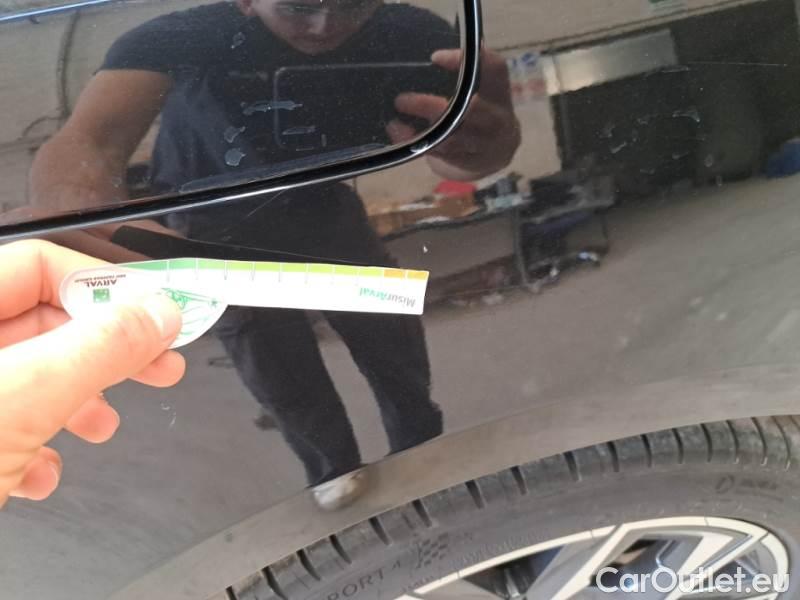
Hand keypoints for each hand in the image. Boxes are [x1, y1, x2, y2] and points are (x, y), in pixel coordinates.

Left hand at [0, 240, 184, 506]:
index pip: (45, 264)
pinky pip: (6, 419)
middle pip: (45, 320)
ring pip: (31, 374)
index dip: (108, 286)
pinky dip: (35, 445)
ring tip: (102, 425)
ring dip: (78, 402)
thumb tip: (160, 314)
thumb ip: (101, 347)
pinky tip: (40, 471)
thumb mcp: (28, 394)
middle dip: (107, 350)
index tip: (159, 312)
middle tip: (159, 364)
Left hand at [387, 48, 521, 180]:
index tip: (434, 58)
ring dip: (420, 131)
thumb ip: (465, 74)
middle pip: (468, 109)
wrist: (499, 152)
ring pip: (452, 137)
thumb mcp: (483, 89)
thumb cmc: (482, 110)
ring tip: (393, 124)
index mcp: (499, 91)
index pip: (494, 69)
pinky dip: (420, 145)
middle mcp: (497, 117)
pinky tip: (400, 136)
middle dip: (430, 106)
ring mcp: (485, 143)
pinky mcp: (471, 161)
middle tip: (400, 100)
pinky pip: (443, 154)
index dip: (465, 62)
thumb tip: (430, 60)